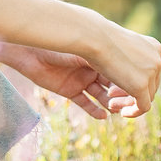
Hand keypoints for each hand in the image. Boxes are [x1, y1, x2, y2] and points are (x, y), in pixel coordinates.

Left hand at [5, 46, 121, 119]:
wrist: (29, 48)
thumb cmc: (58, 43)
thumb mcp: (85, 50)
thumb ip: (105, 59)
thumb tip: (129, 68)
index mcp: (100, 54)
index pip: (122, 72)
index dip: (129, 82)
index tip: (132, 90)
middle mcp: (93, 68)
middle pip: (115, 86)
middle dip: (121, 96)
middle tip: (119, 102)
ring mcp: (81, 79)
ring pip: (101, 96)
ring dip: (109, 104)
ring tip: (113, 109)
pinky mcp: (69, 90)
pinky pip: (85, 103)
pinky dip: (94, 111)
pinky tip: (102, 116)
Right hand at [83, 18, 160, 117]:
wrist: (93, 37)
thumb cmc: (99, 36)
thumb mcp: (119, 44)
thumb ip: (128, 53)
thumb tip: (128, 62)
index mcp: (155, 47)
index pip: (151, 72)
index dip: (135, 81)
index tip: (115, 86)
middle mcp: (157, 60)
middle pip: (150, 85)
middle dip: (132, 93)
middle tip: (111, 96)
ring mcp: (151, 73)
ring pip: (147, 97)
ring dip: (130, 103)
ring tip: (113, 105)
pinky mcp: (141, 86)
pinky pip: (143, 107)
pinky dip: (134, 112)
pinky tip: (122, 112)